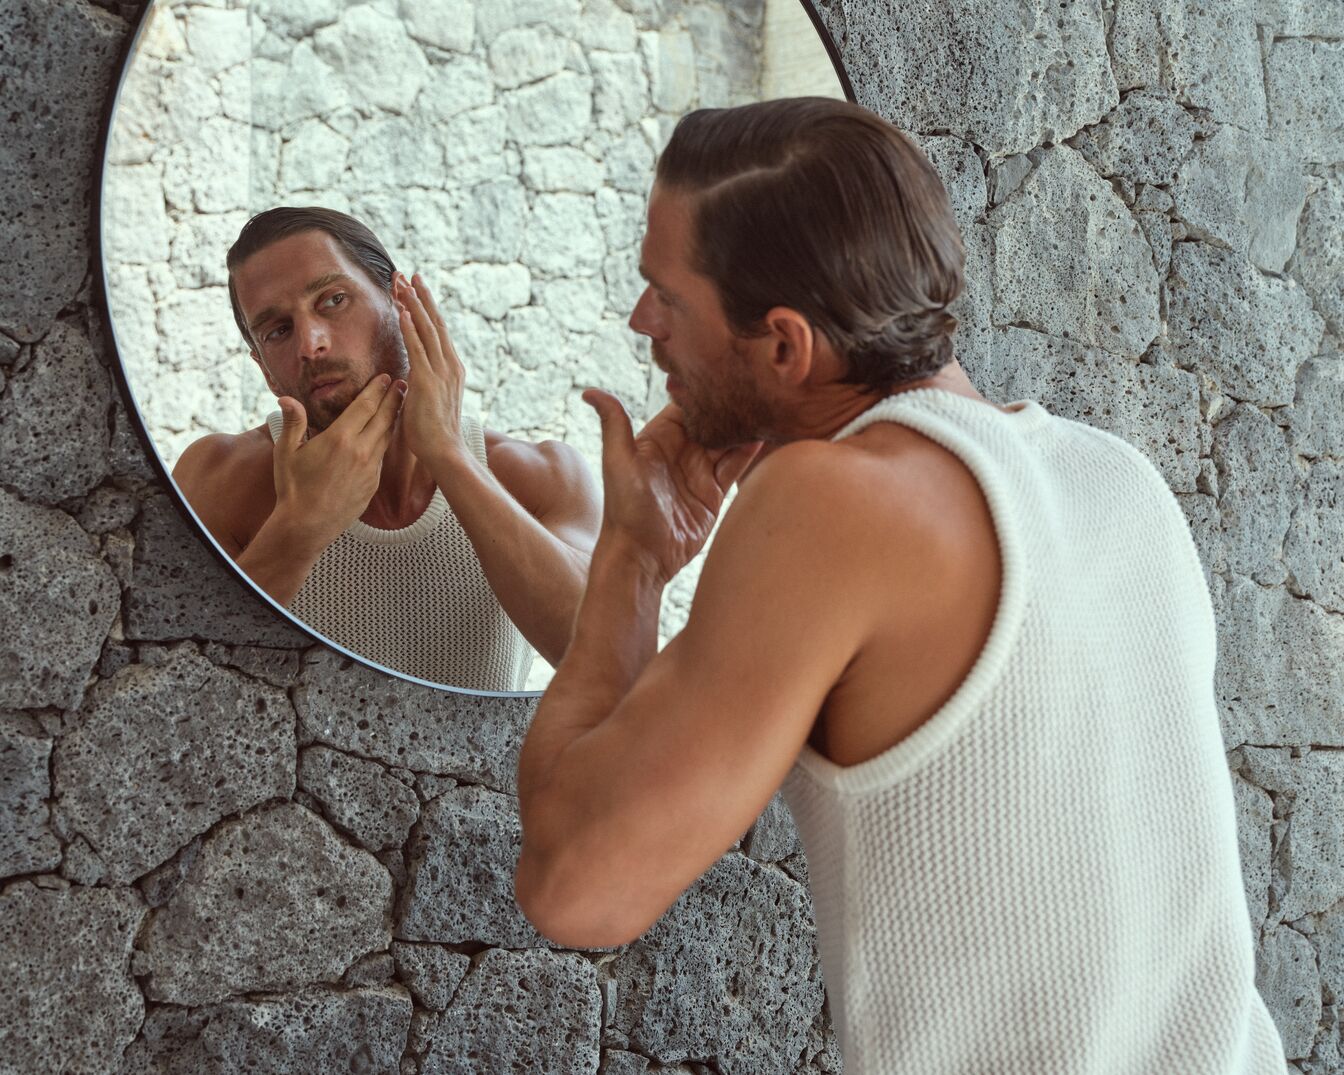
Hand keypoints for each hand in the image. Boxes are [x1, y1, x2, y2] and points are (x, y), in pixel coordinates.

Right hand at [271, 373, 402, 550]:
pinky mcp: (374, 484)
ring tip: (400, 404)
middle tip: (403, 383)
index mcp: (340, 439)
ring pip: (387, 437)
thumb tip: (286, 398)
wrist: (308, 525)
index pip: (365, 406)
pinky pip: (382, 457)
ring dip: (395, 418)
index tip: (385, 378)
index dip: (377, 390)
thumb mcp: (287, 453)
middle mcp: (360, 451)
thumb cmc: (293, 488)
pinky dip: (386, 442)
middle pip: (384, 418)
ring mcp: (370, 469)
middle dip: (394, 398)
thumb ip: (293, 423)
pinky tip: (387, 436)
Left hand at [394, 272, 468, 468]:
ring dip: (413, 304)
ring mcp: (441, 371)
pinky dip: (409, 327)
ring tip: (402, 283)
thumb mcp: (428, 402)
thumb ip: (421, 385)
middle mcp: (450, 365)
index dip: (426, 308)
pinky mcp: (428, 380)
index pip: (438, 331)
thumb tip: (409, 379)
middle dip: (421, 296)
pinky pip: (417, 348)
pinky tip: (400, 310)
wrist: (445, 451)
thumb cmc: (434, 434)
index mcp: (451, 369)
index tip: (415, 289)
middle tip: (409, 273)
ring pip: (426, 329)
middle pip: (435, 322)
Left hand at [583, 389, 760, 584]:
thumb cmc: (624, 511)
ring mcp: (698, 472)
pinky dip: (749, 450)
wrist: (641, 558)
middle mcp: (679, 452)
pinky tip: (764, 433)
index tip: (723, 370)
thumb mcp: (618, 462)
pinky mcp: (713, 493)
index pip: (684, 406)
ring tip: (764, 404)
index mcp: (657, 439)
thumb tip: (589, 391)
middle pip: (710, 421)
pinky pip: (734, 466)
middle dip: (728, 405)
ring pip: (726, 440)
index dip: (702, 390)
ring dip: (742, 425)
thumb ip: (614, 424)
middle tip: (752, 384)